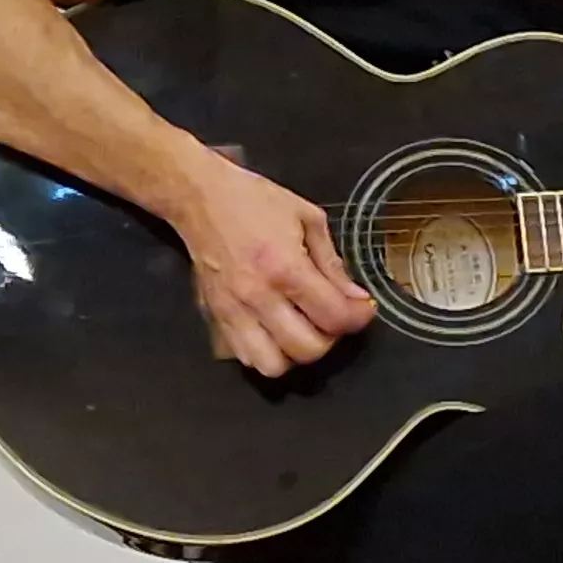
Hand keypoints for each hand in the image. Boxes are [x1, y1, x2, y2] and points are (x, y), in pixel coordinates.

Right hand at [166, 150, 372, 375]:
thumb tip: (356, 298)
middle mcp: (258, 295)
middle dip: (330, 338)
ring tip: (302, 329)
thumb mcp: (308, 219)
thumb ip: (333, 263)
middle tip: (331, 317)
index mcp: (285, 267)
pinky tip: (276, 331)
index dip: (358, 318)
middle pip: (307, 349)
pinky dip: (266, 353)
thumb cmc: (254, 201)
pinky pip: (244, 357)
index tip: (363, 308)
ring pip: (272, 365)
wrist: (199, 197)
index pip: (333, 317)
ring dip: (295, 353)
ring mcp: (233, 310)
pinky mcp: (216, 316)